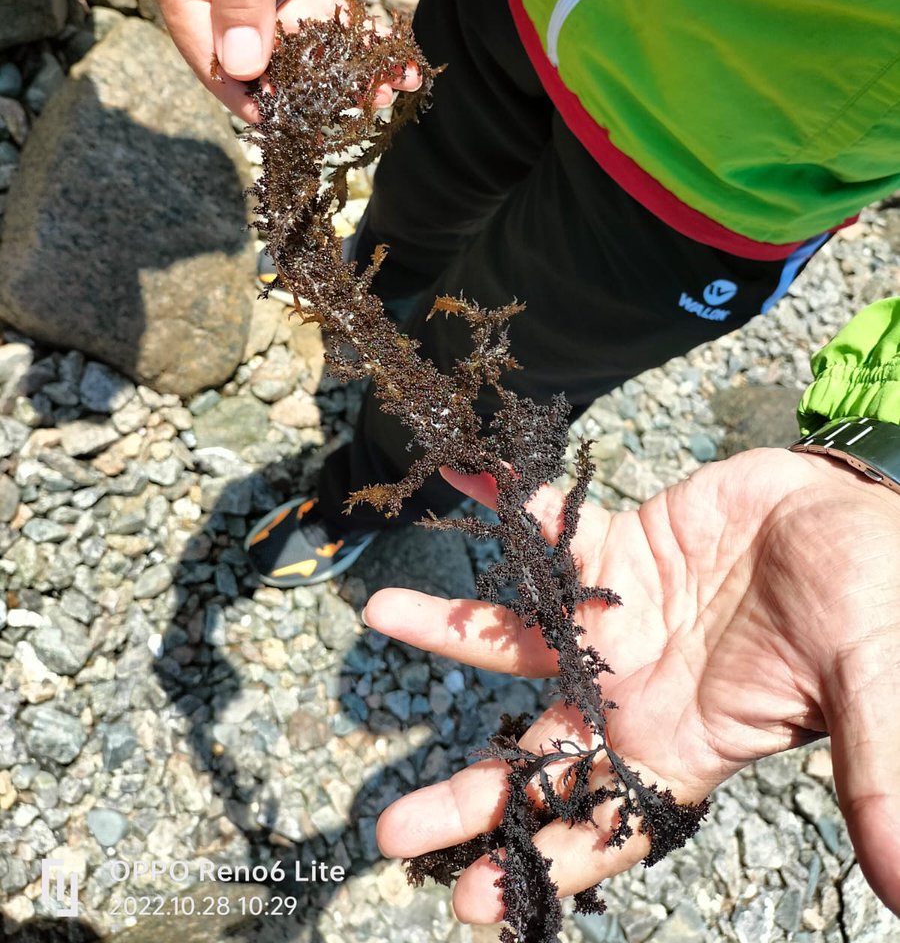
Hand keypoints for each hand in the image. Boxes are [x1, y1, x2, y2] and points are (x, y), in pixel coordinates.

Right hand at [135, 0, 418, 118]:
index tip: (282, 125)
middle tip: (355, 114)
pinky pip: (317, 16)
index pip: (205, 49)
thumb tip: (241, 67)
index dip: (242, 90)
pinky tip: (387, 57)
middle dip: (302, 85)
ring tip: (385, 91)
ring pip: (292, 42)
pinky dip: (349, 35)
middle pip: (253, 53)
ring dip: (335, 68)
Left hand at [364, 449, 899, 920]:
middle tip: (390, 829)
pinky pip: (553, 530)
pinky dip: (513, 511)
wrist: (858, 520)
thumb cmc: (877, 606)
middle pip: (538, 749)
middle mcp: (636, 689)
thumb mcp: (877, 692)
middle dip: (469, 790)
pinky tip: (468, 484)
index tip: (470, 904)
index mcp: (686, 742)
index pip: (600, 822)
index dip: (540, 863)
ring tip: (381, 614)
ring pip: (520, 633)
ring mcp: (620, 619)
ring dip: (452, 625)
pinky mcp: (620, 547)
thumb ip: (878, 777)